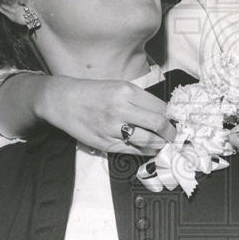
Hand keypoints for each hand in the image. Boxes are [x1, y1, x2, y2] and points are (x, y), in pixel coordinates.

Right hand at [38, 77, 175, 154]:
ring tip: (163, 144)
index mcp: (126, 91)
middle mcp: (120, 108)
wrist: (63, 101)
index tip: (175, 122)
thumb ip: (139, 100)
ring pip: (147, 141)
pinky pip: (132, 151)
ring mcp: (112, 127)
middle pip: (158, 124)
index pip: (160, 107)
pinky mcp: (105, 143)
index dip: (171, 117)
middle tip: (174, 136)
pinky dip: (144, 152)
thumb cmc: (93, 93)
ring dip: (160, 145)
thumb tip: (163, 114)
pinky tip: (149, 150)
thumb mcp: (118, 87)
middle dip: (171, 133)